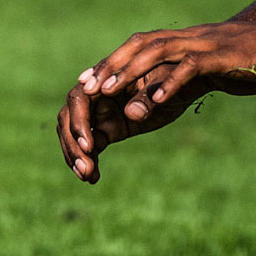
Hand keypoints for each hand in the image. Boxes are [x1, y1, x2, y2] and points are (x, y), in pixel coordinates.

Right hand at [58, 64, 215, 183]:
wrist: (186, 83)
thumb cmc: (175, 76)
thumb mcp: (165, 83)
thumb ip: (148, 96)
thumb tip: (132, 112)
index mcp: (105, 77)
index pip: (79, 98)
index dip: (79, 122)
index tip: (90, 146)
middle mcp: (96, 93)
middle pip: (69, 119)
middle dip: (73, 145)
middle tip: (85, 170)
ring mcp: (100, 112)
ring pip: (75, 135)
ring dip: (76, 156)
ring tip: (88, 177)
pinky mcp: (107, 128)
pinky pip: (90, 146)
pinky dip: (88, 161)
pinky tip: (93, 179)